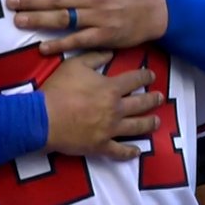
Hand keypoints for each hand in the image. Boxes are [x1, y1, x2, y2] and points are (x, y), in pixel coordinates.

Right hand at [42, 51, 161, 160]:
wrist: (44, 117)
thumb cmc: (59, 89)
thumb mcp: (75, 64)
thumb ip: (94, 57)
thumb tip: (111, 52)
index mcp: (111, 89)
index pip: (134, 80)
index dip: (145, 76)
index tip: (151, 75)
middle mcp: (115, 109)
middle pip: (141, 104)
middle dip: (153, 99)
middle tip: (160, 98)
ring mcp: (110, 129)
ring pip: (136, 127)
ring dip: (149, 124)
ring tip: (156, 122)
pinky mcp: (101, 145)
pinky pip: (119, 151)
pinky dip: (129, 152)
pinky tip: (137, 151)